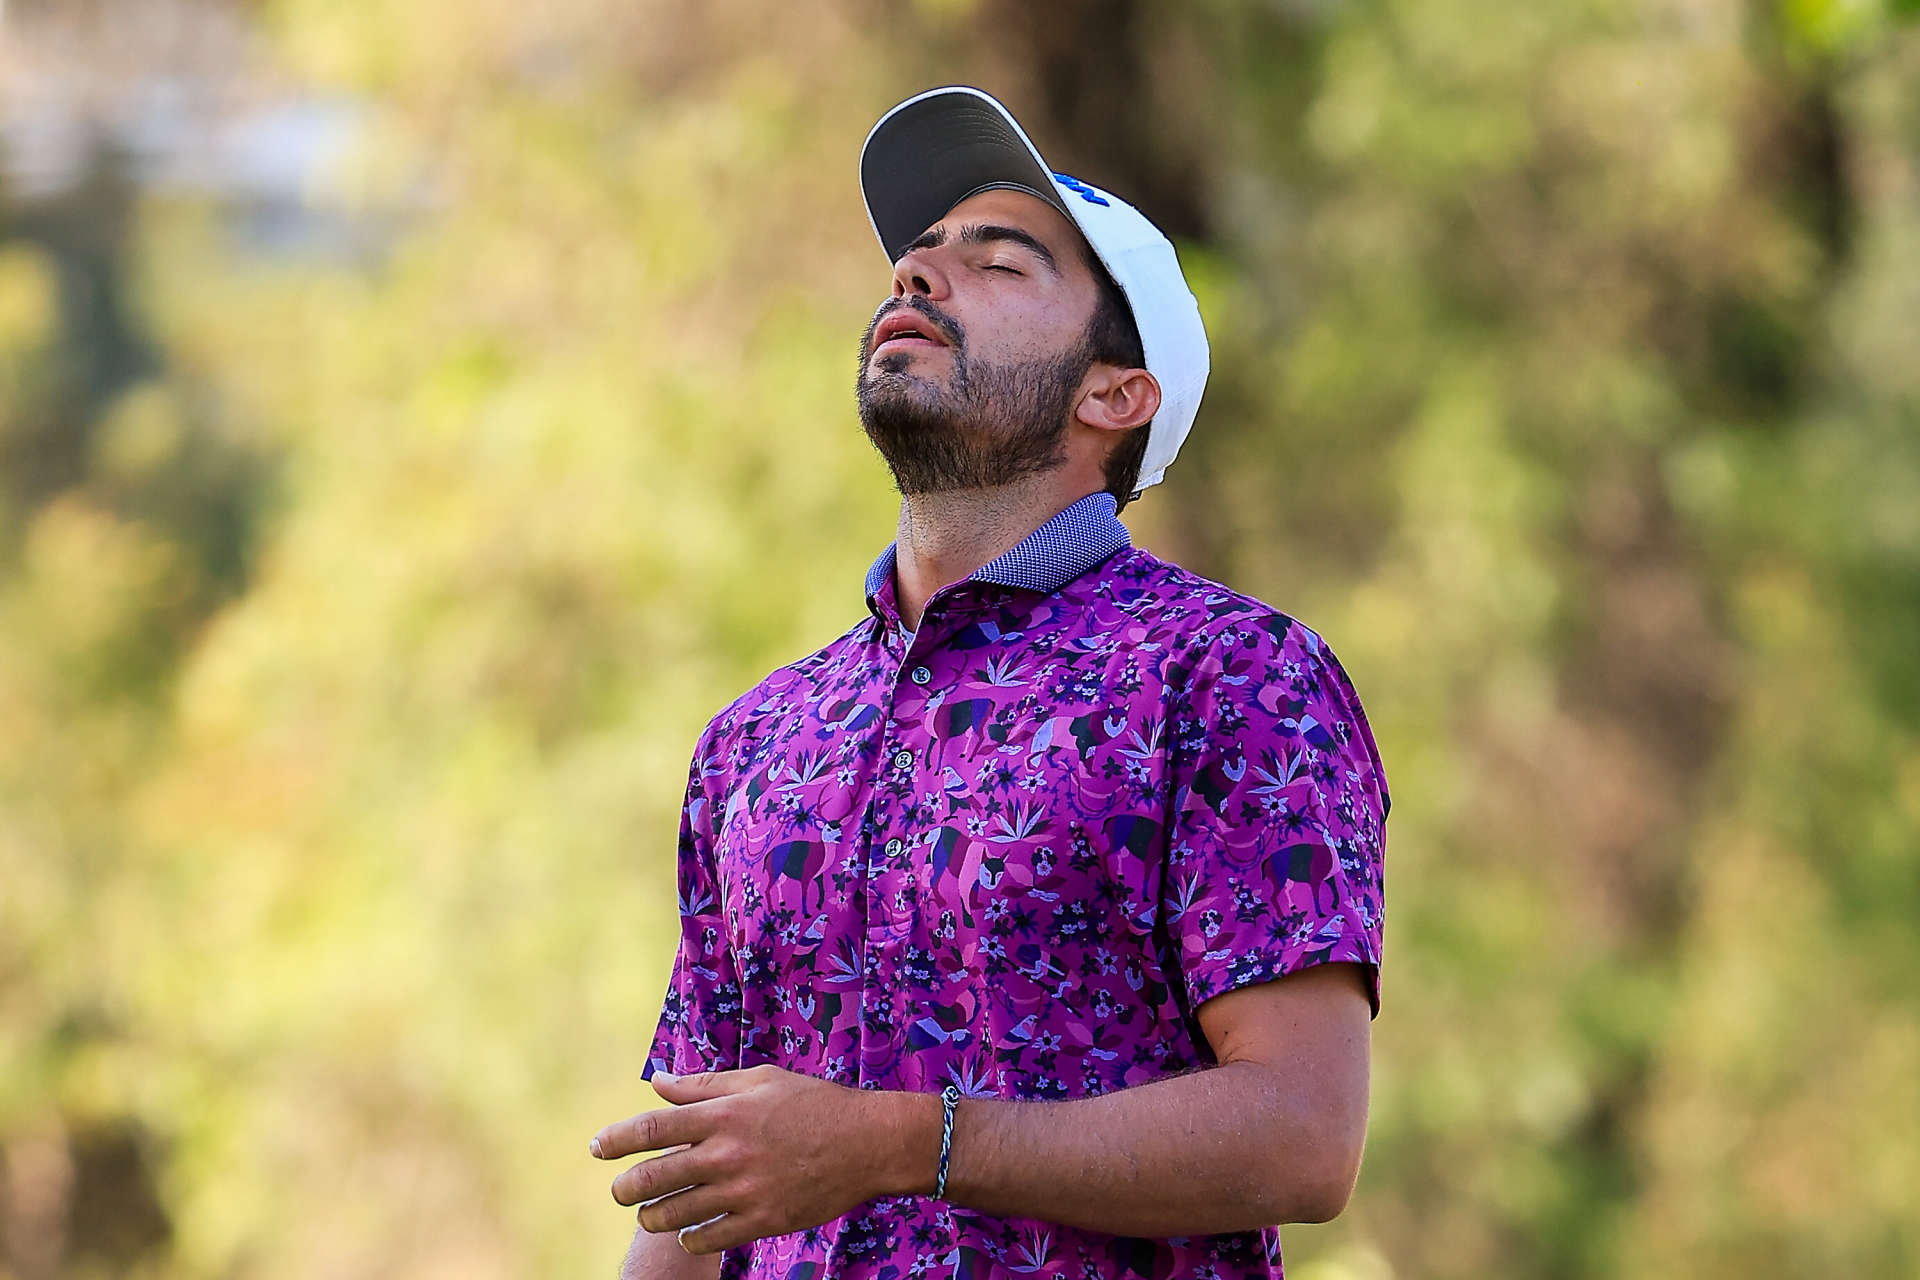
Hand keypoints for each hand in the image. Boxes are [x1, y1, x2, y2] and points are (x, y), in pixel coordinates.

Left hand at [590, 1064, 905, 1254]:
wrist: (866, 1142)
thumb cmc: (812, 1103)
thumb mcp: (759, 1080)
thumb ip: (704, 1086)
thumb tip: (658, 1083)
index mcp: (723, 1115)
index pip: (652, 1127)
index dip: (616, 1139)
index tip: (596, 1148)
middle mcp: (727, 1154)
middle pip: (653, 1178)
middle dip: (625, 1189)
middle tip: (620, 1191)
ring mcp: (744, 1192)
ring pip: (674, 1215)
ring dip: (653, 1217)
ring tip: (650, 1214)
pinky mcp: (763, 1220)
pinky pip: (708, 1239)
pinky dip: (690, 1238)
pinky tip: (690, 1232)